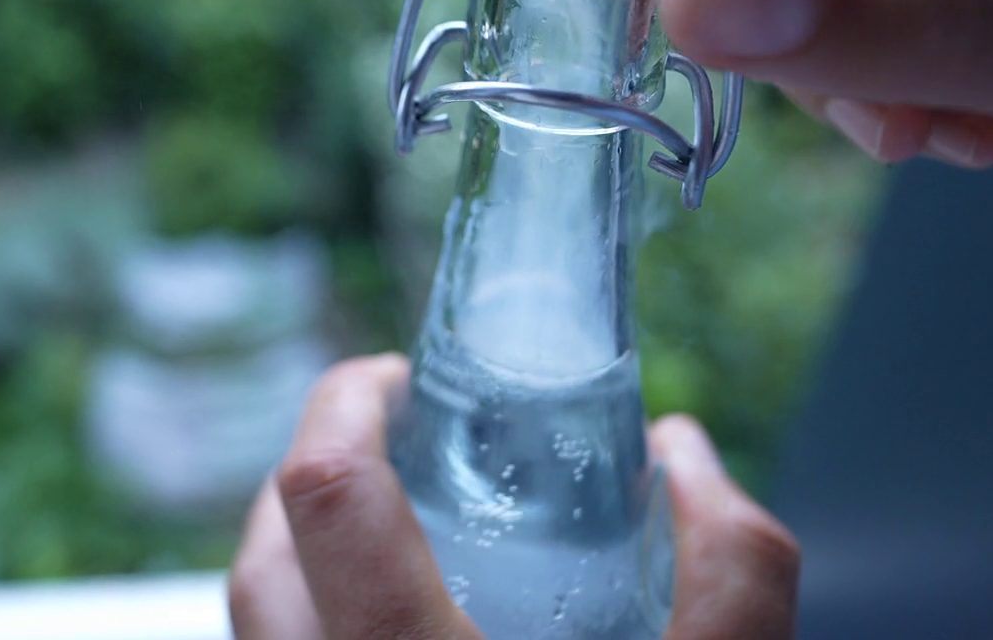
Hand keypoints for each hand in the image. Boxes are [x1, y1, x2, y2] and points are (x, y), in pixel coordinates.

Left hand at [228, 355, 798, 639]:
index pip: (323, 493)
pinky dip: (319, 623)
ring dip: (304, 556)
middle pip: (259, 559)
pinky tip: (401, 621)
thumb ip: (734, 574)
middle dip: (310, 475)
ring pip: (258, 625)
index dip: (343, 402)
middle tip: (393, 450)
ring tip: (395, 530)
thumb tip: (686, 453)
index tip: (393, 377)